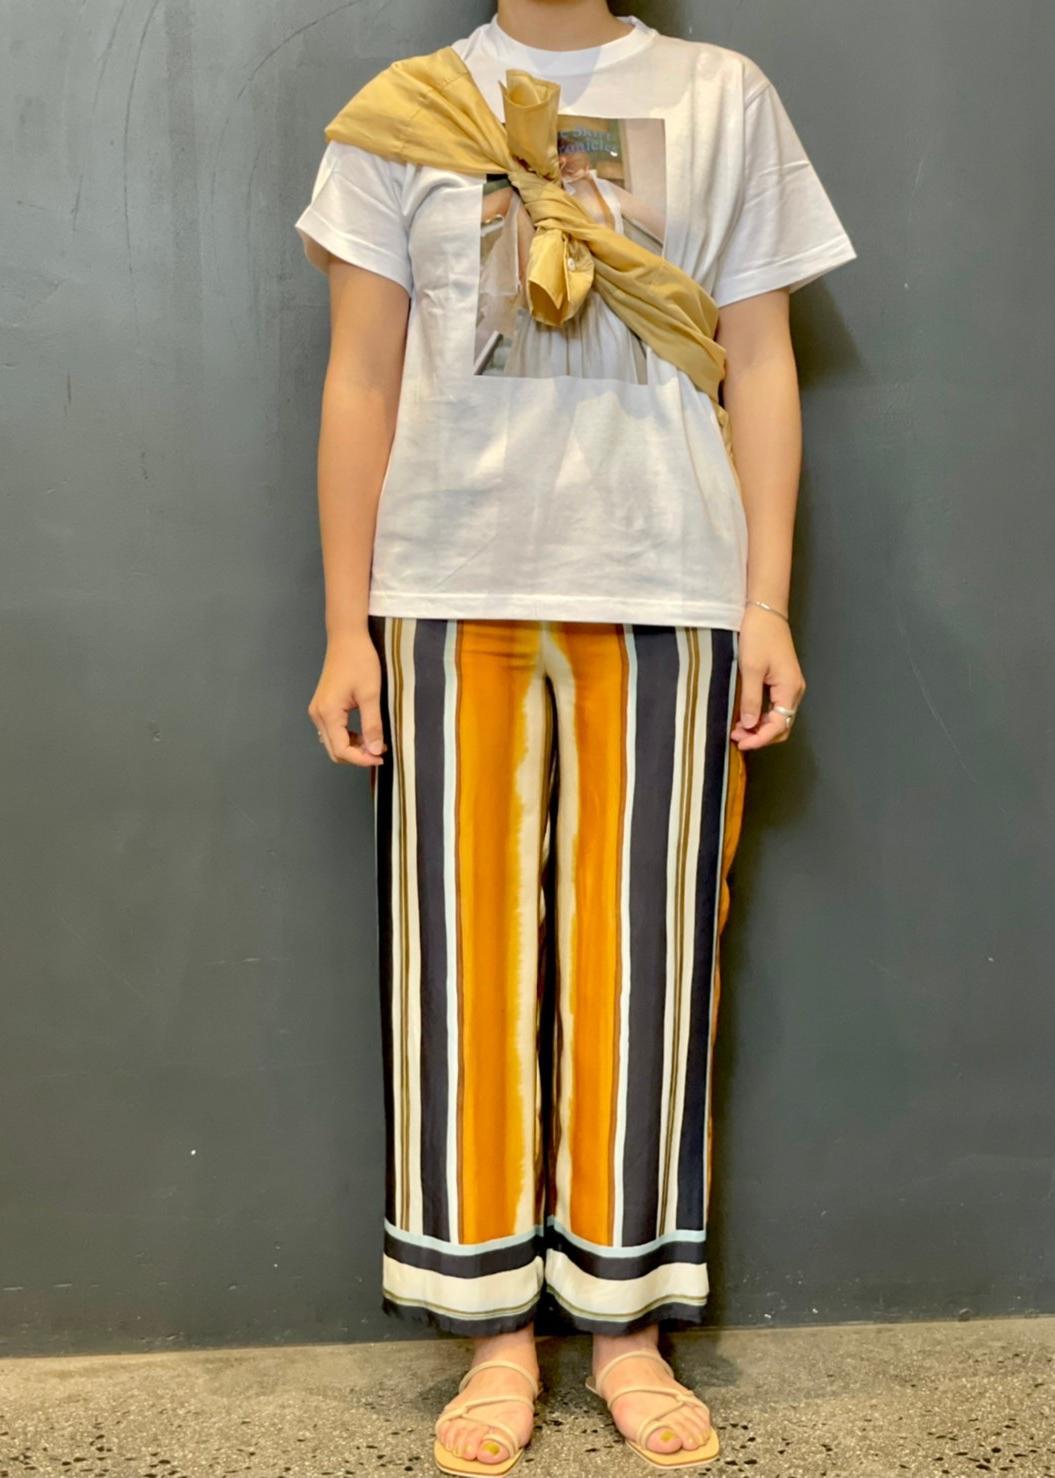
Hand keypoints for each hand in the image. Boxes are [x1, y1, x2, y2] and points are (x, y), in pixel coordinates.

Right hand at [307, 629, 386, 767]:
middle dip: (357, 756)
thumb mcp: (370, 694)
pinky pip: (333, 731)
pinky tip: (365, 732)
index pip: (341, 750)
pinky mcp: (323, 706)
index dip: (361, 759)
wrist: (347, 638)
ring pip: (333, 742)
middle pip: (334, 751)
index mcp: (328, 713)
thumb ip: (372, 725)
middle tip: (379, 751)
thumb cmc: (360, 661)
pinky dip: (348, 737)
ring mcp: (318, 710)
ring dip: (353, 748)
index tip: (381, 756)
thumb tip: (374, 751)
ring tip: (375, 741)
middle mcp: (318, 715)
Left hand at [730, 605, 805, 750]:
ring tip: (737, 729)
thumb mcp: (751, 668)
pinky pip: (775, 707)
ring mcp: (790, 686)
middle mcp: (794, 691)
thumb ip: (750, 699)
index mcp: (789, 689)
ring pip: (778, 718)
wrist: (766, 612)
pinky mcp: (782, 682)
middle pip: (782, 726)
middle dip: (760, 736)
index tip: (740, 743)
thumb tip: (749, 725)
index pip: (779, 726)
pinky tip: (745, 716)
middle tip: (736, 737)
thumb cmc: (758, 636)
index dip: (760, 739)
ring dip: (760, 728)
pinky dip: (761, 717)